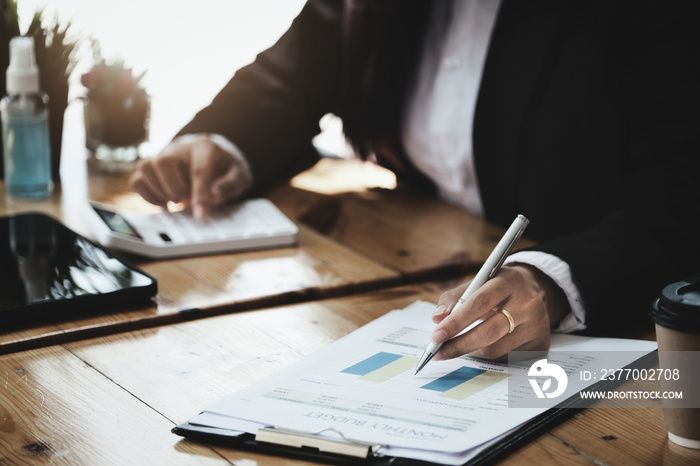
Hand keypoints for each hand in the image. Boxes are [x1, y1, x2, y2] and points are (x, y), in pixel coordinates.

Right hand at [129, 135, 250, 218]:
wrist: (210, 157)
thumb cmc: (223, 169)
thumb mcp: (237, 176)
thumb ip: (229, 185)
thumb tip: (214, 195)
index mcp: (205, 149)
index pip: (199, 170)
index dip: (200, 194)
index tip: (201, 215)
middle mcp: (179, 149)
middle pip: (162, 162)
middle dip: (173, 188)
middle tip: (184, 200)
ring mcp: (161, 157)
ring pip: (144, 168)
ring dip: (157, 191)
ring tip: (174, 203)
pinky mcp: (151, 170)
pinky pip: (137, 181)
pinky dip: (147, 196)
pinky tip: (164, 204)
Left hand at [430, 264, 568, 360]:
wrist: (533, 292)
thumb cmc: (496, 289)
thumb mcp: (476, 283)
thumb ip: (453, 298)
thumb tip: (437, 319)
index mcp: (509, 281)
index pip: (479, 303)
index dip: (455, 322)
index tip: (436, 336)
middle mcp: (528, 303)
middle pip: (489, 332)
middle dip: (459, 345)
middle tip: (440, 352)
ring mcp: (538, 325)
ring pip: (496, 350)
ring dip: (472, 352)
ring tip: (460, 346)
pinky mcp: (542, 344)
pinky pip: (507, 360)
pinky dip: (490, 357)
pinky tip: (484, 347)